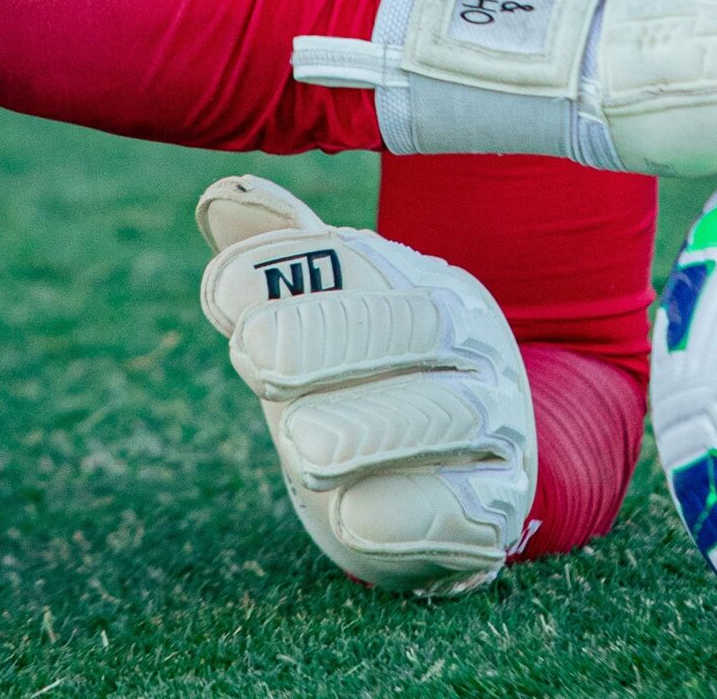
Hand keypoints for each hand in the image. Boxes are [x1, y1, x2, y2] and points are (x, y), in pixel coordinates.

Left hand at [195, 174, 534, 596]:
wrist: (463, 478)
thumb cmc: (375, 382)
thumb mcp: (329, 323)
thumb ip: (283, 263)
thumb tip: (219, 199)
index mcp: (428, 285)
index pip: (365, 261)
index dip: (295, 270)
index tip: (219, 290)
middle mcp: (473, 346)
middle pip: (419, 325)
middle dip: (331, 335)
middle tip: (251, 356)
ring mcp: (496, 428)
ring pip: (449, 416)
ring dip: (370, 427)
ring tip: (298, 446)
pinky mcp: (497, 512)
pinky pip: (466, 509)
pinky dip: (411, 514)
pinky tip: (352, 516)